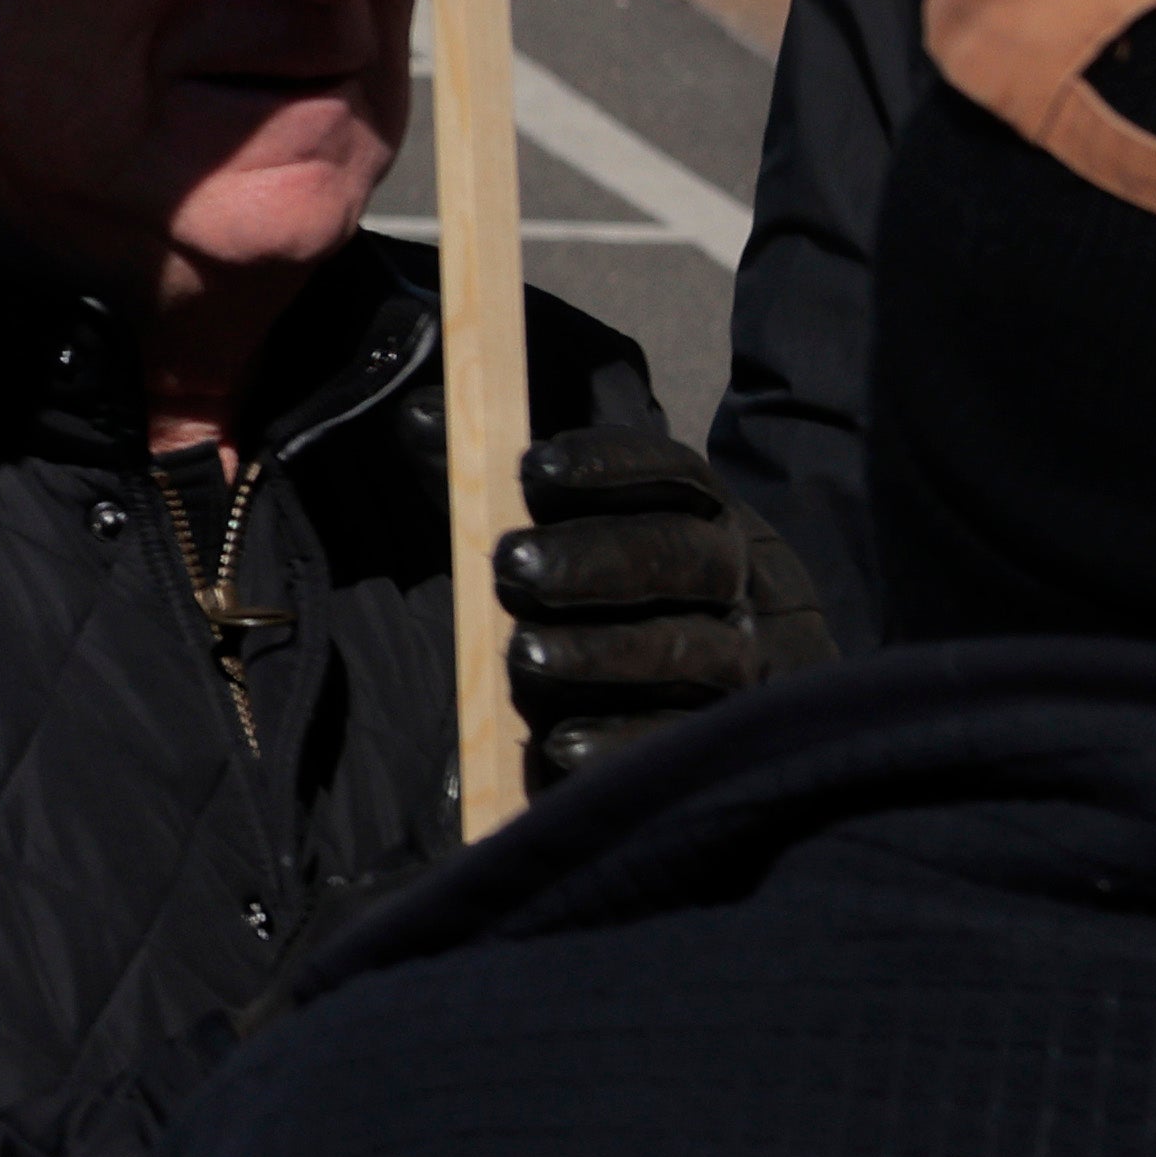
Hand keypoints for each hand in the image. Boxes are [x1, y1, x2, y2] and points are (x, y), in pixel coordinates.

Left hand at [497, 426, 835, 775]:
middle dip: (598, 558)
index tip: (535, 466)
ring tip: (521, 650)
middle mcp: (725, 579)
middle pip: (681, 557)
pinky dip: (622, 740)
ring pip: (688, 648)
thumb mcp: (537, 520)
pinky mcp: (711, 732)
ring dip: (604, 651)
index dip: (610, 463)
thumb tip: (424, 414)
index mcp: (693, 511)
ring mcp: (731, 657)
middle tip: (512, 564)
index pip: (672, 471)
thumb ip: (484, 472)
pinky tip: (561, 742)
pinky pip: (678, 737)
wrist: (659, 681)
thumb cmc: (584, 576)